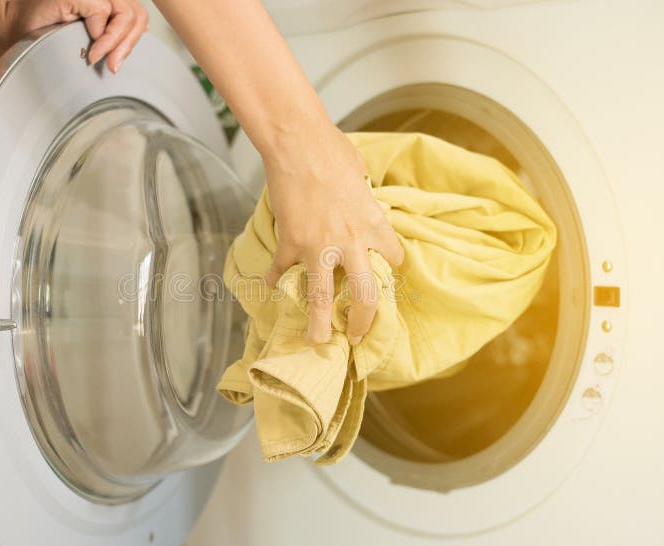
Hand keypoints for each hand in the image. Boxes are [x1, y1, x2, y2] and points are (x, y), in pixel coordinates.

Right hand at [4, 0, 147, 71]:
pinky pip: (102, 11)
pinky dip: (100, 35)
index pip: (138, 16)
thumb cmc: (47, 33)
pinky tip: (89, 49)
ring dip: (115, 41)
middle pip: (137, 15)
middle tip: (112, 65)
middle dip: (128, 44)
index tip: (116, 62)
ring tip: (99, 58)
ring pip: (125, 13)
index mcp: (107, 0)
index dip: (133, 40)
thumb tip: (135, 42)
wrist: (13, 27)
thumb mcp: (89, 36)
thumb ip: (112, 33)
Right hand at [262, 123, 404, 345]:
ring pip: (322, 297)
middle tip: (358, 335)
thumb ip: (362, 198)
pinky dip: (274, 277)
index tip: (385, 272)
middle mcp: (351, 242)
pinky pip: (282, 268)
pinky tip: (270, 284)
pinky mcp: (290, 242)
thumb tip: (360, 198)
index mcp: (374, 224)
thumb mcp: (360, 177)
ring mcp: (318, 246)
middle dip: (363, 321)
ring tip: (317, 341)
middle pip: (365, 295)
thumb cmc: (333, 150)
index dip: (391, 266)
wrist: (298, 142)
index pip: (394, 257)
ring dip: (319, 323)